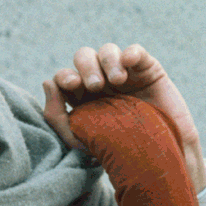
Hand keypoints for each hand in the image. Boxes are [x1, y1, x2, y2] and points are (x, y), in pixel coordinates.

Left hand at [42, 43, 205, 189]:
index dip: (65, 76)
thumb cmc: (116, 150)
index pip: (65, 76)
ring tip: (117, 81)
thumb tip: (47, 82)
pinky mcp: (148, 70)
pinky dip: (130, 53)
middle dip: (86, 67)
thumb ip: (55, 116)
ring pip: (107, 50)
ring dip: (107, 61)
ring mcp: (124, 74)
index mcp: (81, 96)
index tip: (72, 85)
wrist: (159, 155)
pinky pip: (135, 51)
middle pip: (83, 57)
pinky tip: (128, 64)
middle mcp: (100, 81)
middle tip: (96, 86)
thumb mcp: (78, 139)